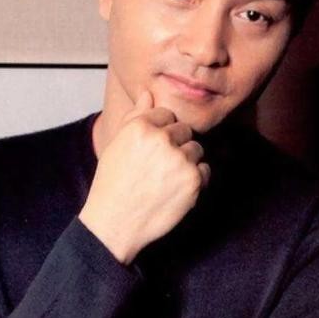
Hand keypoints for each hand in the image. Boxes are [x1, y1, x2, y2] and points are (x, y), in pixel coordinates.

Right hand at [79, 91, 210, 264]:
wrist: (114, 224)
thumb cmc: (113, 182)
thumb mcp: (118, 144)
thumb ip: (135, 116)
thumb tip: (149, 93)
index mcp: (140, 127)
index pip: (167, 114)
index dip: (161, 131)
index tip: (153, 148)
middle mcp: (161, 139)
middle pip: (184, 129)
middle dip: (176, 144)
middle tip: (160, 165)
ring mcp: (179, 159)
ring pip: (196, 149)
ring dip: (187, 161)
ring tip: (167, 178)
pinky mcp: (193, 180)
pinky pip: (205, 170)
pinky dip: (195, 179)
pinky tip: (175, 190)